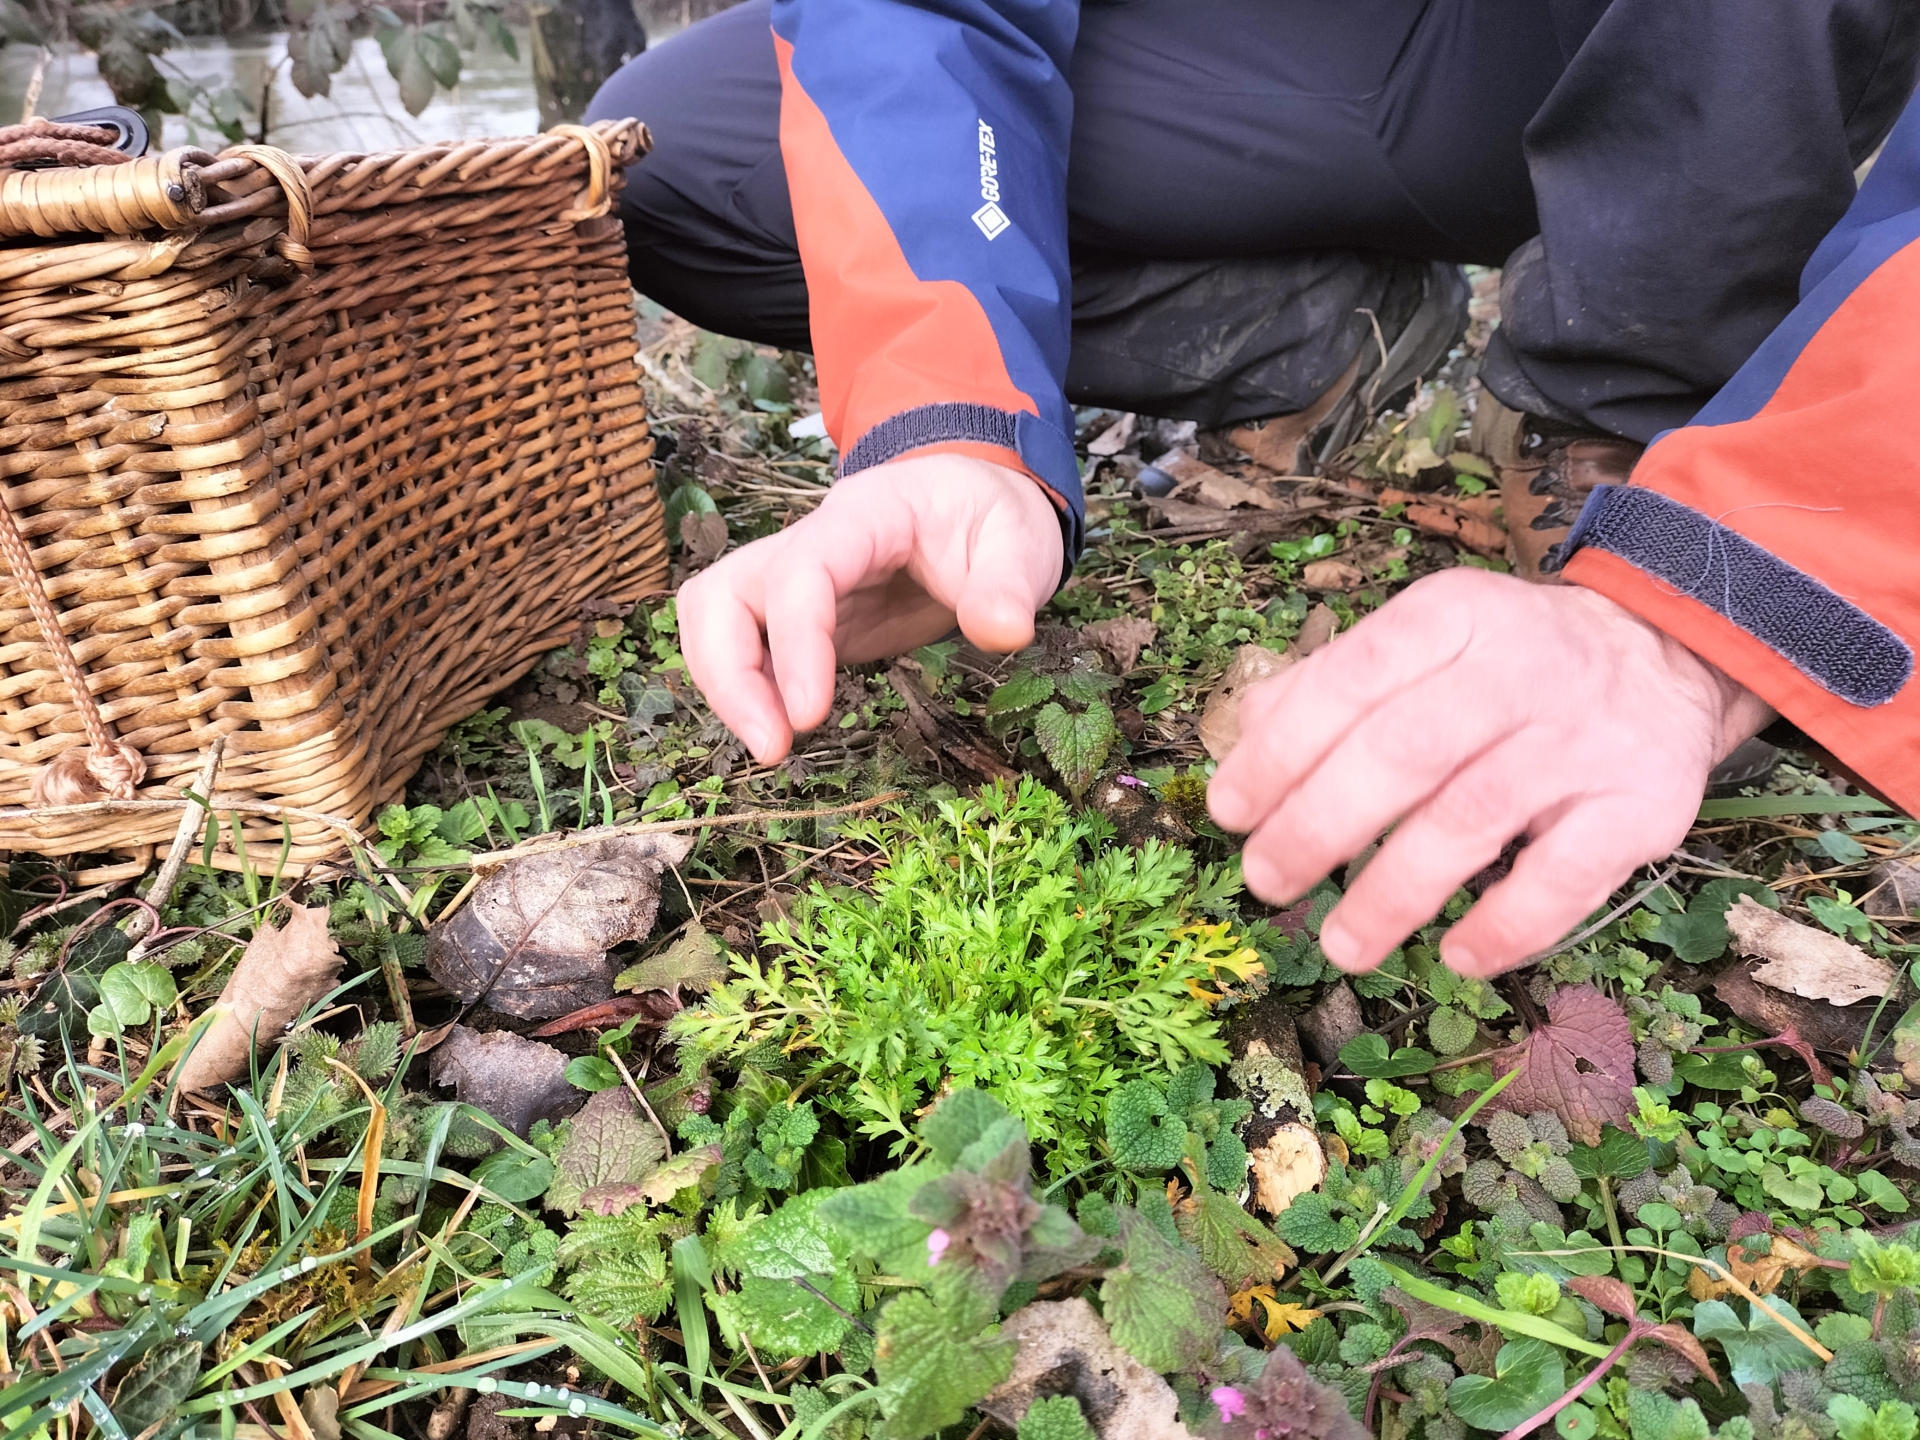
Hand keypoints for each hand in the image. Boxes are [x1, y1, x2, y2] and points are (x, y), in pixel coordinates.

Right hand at [679, 454, 1062, 762]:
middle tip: (772, 748)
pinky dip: (745, 693)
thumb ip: (1009, 584)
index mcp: (864, 515)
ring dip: (725, 687)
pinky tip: (781, 732)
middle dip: (728, 675)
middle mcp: (809, 543)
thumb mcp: (1021, 542)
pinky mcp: (799, 619)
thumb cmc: (990, 518)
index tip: (809, 716)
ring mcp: (795, 581)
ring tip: (773, 747)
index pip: (800, 570)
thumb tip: (1002, 633)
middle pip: (720, 593)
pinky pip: (741, 649)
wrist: (974, 503)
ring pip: (713, 619)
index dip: (794, 644)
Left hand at [1207, 568, 1773, 977]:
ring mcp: (1583, 741)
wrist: (1662, 656)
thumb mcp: (1425, 639)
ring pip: (1471, 820)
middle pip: (1403, 752)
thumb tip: (1244, 736)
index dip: (1281, 751)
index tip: (1230, 812)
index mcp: (1453, 615)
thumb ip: (1332, 683)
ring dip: (1393, 894)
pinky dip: (1504, 926)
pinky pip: (1563, 879)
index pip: (1352, 678)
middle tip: (1267, 881)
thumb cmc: (1507, 661)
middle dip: (1319, 825)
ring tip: (1340, 945)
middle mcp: (1520, 669)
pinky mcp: (1641, 807)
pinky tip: (1455, 955)